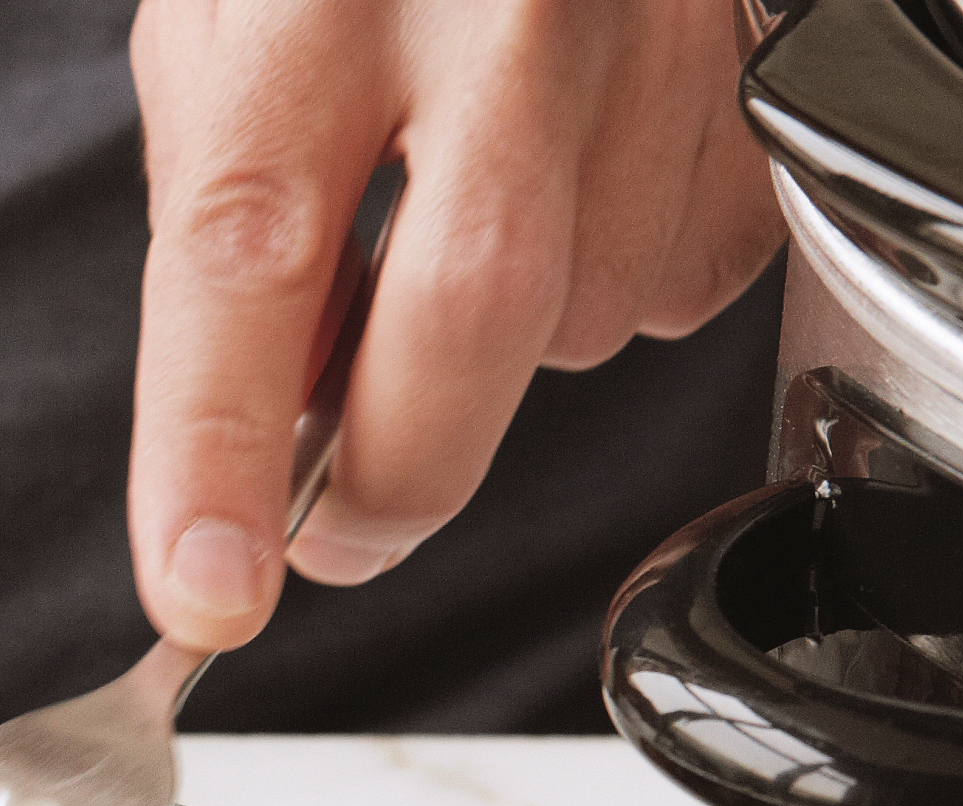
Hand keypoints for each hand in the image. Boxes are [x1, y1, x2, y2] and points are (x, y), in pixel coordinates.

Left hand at [127, 0, 783, 650]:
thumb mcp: (233, 16)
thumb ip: (230, 210)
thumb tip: (259, 425)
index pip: (248, 256)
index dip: (220, 452)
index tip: (204, 589)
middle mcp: (503, 2)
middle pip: (467, 325)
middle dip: (395, 479)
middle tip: (333, 527)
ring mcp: (653, 38)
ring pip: (580, 320)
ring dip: (501, 346)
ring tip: (460, 211)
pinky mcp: (758, 91)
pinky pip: (676, 281)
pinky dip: (605, 279)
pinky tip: (571, 175)